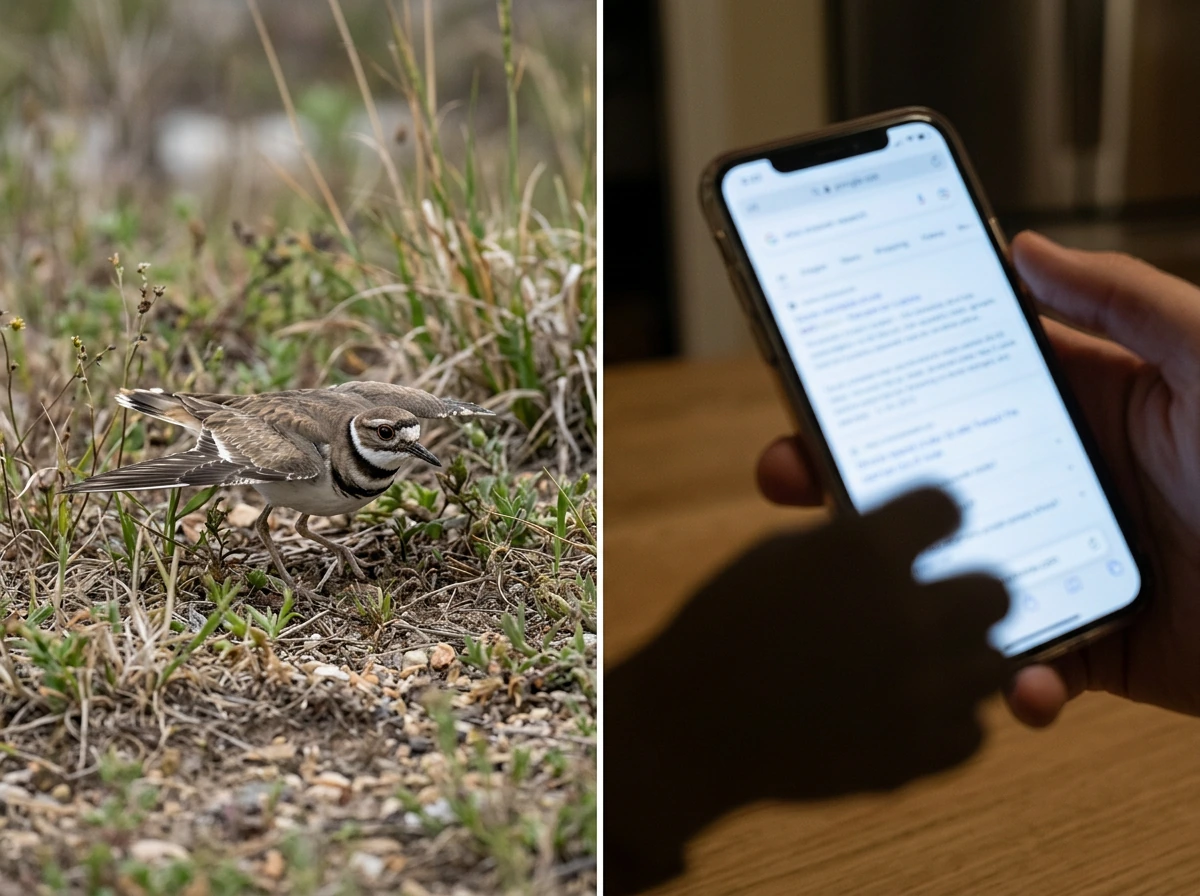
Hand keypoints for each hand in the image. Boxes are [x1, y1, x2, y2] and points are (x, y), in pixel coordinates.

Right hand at [604, 489, 1007, 892]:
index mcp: (864, 550)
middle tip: (931, 604)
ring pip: (997, 661)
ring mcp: (921, 689)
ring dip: (962, 657)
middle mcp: (907, 614)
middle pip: (996, 589)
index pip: (947, 507)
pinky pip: (975, 730)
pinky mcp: (920, 753)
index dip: (935, 518)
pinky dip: (947, 720)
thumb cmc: (724, 627)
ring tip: (922, 660)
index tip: (929, 531)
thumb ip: (847, 542)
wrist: (692, 726)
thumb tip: (898, 541)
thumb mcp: (777, 556)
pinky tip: (908, 709)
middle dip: (964, 592)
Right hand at [758, 230, 1199, 726]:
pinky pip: (1025, 664)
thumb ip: (1124, 299)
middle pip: (929, 477)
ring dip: (905, 586)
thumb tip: (1024, 246)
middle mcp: (1055, 480)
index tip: (811, 373)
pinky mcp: (1090, 644)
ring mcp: (1062, 562)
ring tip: (873, 590)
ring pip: (953, 573)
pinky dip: (1010, 679)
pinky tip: (1015, 680)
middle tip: (788, 473)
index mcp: (1078, 405)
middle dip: (850, 478)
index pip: (952, 382)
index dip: (877, 378)